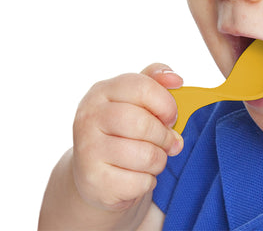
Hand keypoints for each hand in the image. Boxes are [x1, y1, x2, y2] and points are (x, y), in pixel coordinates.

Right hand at [71, 64, 183, 212]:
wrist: (91, 171)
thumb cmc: (122, 128)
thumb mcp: (135, 98)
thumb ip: (157, 80)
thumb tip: (176, 80)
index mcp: (102, 91)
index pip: (142, 87)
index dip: (166, 103)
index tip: (171, 116)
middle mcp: (88, 118)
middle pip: (142, 124)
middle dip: (164, 136)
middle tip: (169, 142)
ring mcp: (87, 151)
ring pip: (144, 155)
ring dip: (160, 160)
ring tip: (155, 158)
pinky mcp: (93, 181)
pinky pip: (139, 182)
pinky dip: (148, 181)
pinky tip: (139, 175)